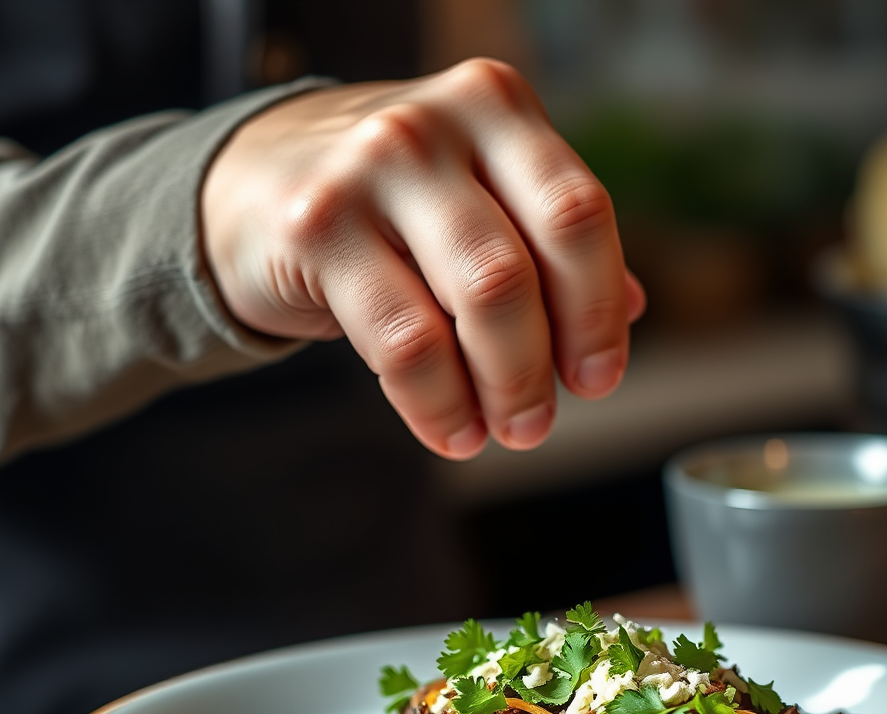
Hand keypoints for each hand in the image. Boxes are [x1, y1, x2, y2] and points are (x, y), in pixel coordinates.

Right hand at [202, 59, 644, 458]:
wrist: (254, 184)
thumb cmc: (388, 203)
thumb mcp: (476, 198)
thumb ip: (549, 243)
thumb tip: (633, 309)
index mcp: (495, 107)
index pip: (578, 216)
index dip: (598, 311)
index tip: (596, 377)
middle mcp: (435, 126)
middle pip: (523, 269)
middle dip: (540, 367)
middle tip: (536, 423)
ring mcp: (369, 169)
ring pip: (472, 301)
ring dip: (498, 390)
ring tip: (500, 433)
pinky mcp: (316, 228)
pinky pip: (401, 341)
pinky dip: (436, 403)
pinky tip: (449, 430)